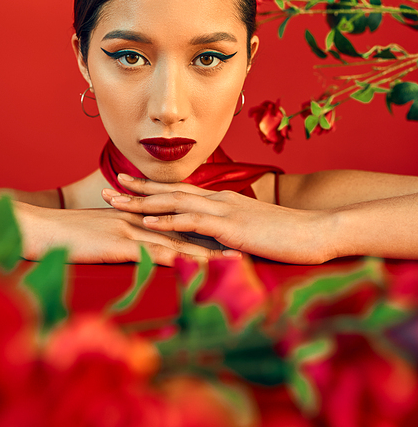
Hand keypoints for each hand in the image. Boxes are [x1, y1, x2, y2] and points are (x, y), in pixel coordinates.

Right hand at [21, 204, 241, 265]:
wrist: (42, 229)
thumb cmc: (69, 236)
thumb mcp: (103, 234)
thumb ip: (125, 236)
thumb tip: (143, 248)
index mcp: (138, 216)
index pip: (179, 221)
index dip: (207, 227)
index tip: (233, 234)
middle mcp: (140, 220)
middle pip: (187, 230)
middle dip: (217, 238)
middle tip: (248, 244)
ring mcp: (131, 230)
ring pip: (178, 241)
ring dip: (207, 251)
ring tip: (236, 259)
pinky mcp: (120, 245)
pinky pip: (153, 253)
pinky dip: (177, 260)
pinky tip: (196, 268)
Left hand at [102, 176, 332, 264]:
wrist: (317, 231)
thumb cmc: (288, 235)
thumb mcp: (254, 230)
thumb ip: (232, 230)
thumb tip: (216, 240)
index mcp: (223, 200)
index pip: (182, 192)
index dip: (154, 189)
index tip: (130, 186)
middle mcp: (219, 200)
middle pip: (170, 192)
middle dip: (139, 190)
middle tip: (111, 187)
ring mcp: (224, 211)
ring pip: (174, 202)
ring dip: (142, 202)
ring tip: (116, 201)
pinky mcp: (230, 227)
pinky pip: (192, 222)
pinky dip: (166, 221)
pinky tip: (146, 223)